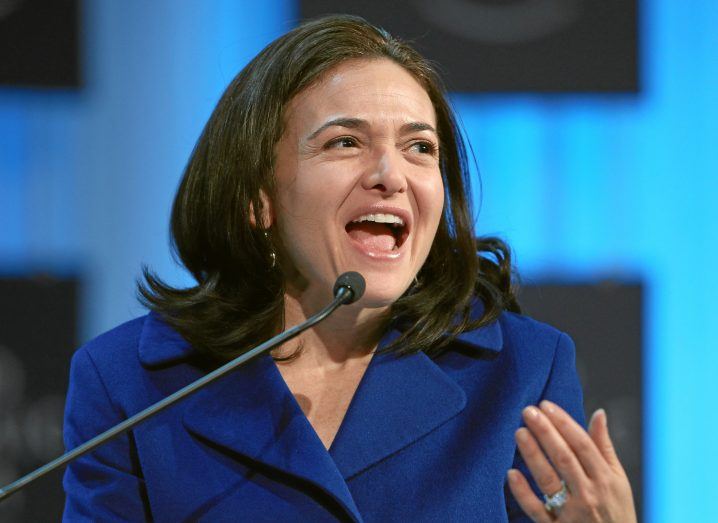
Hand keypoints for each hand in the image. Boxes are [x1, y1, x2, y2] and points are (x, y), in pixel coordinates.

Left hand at [506, 401, 636, 522]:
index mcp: (605, 479)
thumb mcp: (618, 480)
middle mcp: (589, 495)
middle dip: (545, 432)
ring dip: (533, 455)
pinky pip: (536, 510)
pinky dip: (523, 493)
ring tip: (519, 432)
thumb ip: (604, 447)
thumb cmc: (617, 512)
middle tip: (528, 411)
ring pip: (549, 480)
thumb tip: (599, 413)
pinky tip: (511, 473)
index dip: (563, 423)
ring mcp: (572, 514)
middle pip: (564, 458)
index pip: (582, 444)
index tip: (546, 405)